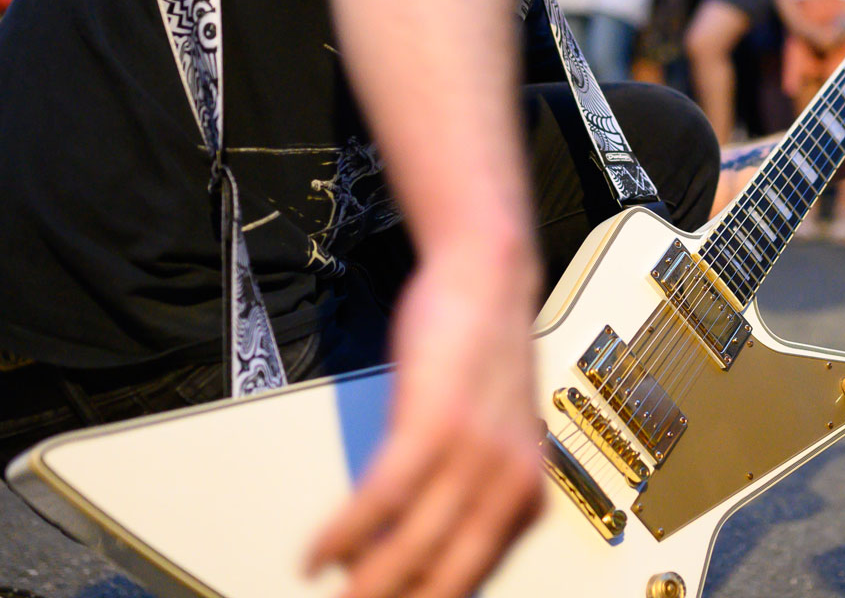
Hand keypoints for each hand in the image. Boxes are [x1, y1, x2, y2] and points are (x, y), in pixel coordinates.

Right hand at [306, 242, 544, 597]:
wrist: (491, 278)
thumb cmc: (482, 355)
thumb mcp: (492, 440)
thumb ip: (466, 497)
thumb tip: (407, 556)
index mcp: (527, 496)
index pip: (473, 580)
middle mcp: (511, 482)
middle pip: (445, 577)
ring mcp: (475, 454)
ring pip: (410, 547)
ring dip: (362, 586)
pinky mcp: (435, 423)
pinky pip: (382, 497)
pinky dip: (343, 533)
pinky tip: (317, 555)